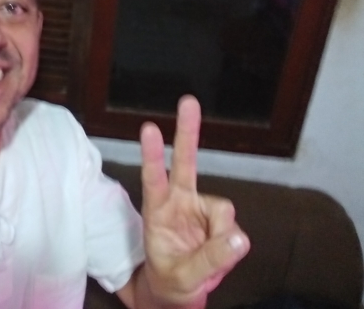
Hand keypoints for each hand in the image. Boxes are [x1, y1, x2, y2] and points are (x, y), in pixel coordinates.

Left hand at [140, 95, 248, 307]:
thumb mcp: (184, 277)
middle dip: (188, 132)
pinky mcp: (219, 220)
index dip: (152, 155)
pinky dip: (231, 245)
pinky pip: (235, 229)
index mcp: (157, 211)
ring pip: (224, 211)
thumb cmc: (170, 279)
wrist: (178, 291)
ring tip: (207, 258)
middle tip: (188, 101)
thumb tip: (240, 238)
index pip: (153, 179)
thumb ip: (210, 259)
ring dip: (222, 236)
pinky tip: (218, 253)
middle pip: (185, 162)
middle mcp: (179, 202)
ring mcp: (200, 209)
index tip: (149, 128)